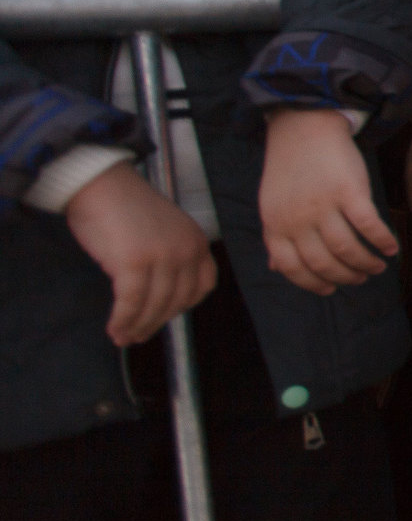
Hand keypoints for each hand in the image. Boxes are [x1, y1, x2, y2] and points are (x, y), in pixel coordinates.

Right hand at [63, 162, 217, 345]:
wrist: (99, 184)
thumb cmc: (124, 208)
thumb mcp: (163, 232)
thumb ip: (170, 258)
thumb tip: (161, 298)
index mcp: (197, 241)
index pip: (202, 286)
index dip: (183, 307)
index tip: (165, 317)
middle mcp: (187, 250)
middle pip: (177, 301)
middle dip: (156, 323)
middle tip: (138, 336)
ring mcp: (163, 256)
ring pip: (155, 306)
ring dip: (137, 326)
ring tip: (123, 337)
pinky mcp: (135, 262)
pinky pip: (131, 302)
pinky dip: (123, 320)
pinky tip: (114, 328)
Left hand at [260, 108, 398, 294]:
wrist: (303, 126)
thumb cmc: (290, 167)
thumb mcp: (272, 205)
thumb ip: (277, 236)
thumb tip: (276, 268)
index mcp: (275, 225)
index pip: (292, 268)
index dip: (314, 284)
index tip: (331, 289)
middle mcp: (297, 219)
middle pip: (324, 263)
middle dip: (346, 277)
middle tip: (361, 278)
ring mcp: (323, 206)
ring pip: (348, 249)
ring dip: (366, 264)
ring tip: (378, 267)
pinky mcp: (349, 191)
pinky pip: (369, 226)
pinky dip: (383, 241)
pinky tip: (392, 248)